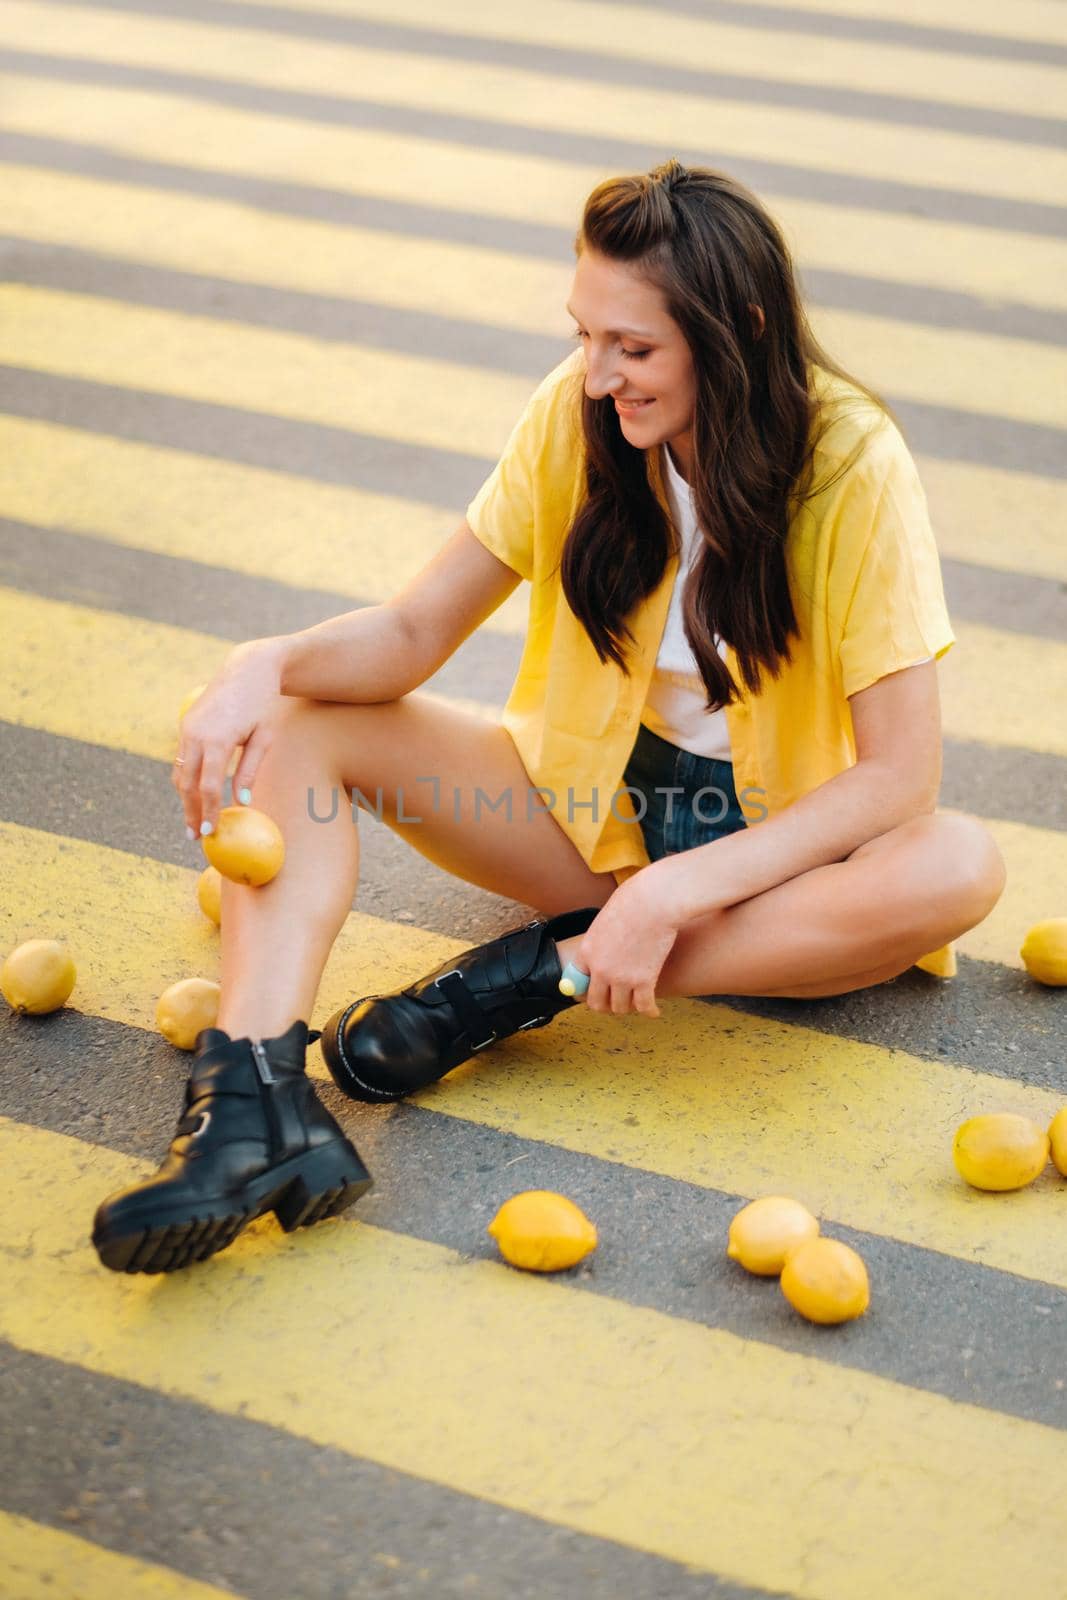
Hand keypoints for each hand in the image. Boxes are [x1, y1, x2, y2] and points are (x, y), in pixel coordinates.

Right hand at [173, 639, 286, 836]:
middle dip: (191, 812)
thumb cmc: (263, 704)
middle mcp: (196, 735)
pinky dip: (186, 780)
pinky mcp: (186, 725)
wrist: (248, 668)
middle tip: (195, 837)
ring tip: (193, 822)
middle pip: (188, 784)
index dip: (208, 811)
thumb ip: (250, 771)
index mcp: (217, 740)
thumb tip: (242, 803)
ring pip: (180, 773)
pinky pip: (182, 760)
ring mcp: (187, 729)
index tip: (210, 832)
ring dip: (185, 799)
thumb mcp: (263, 738)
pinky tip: (193, 796)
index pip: (209, 786)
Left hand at [574, 872, 680, 1018]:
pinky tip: (653, 1011)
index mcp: (587, 952)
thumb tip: (606, 950)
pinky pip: (644, 1007)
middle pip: (596, 1002)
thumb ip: (602, 940)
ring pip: (620, 1008)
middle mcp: (600, 969)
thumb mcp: (605, 920)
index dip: (586, 989)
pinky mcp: (644, 981)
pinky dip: (649, 1011)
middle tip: (615, 1002)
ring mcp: (622, 978)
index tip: (594, 992)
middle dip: (606, 1005)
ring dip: (628, 1007)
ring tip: (635, 1002)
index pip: (576, 982)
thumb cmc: (633, 901)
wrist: (654, 902)